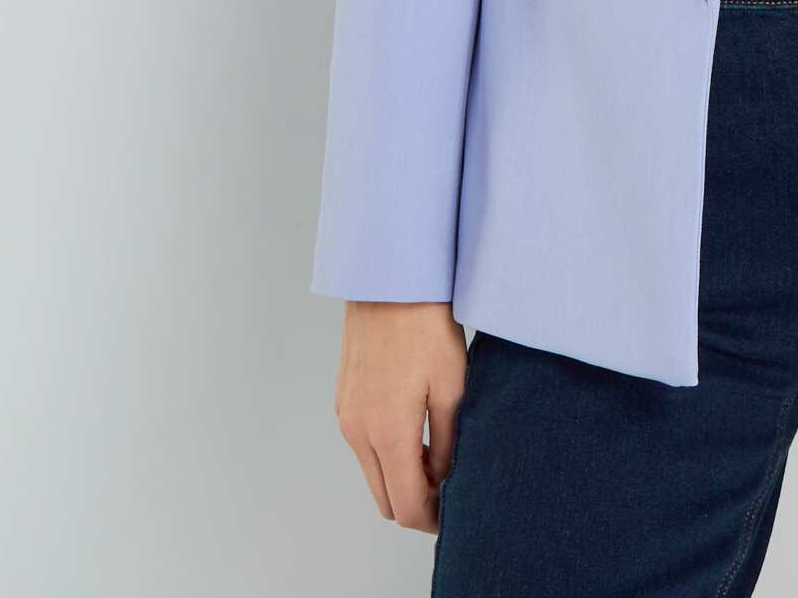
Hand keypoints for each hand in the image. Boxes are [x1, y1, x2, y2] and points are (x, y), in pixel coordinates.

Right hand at [333, 301, 467, 533]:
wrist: (389, 278)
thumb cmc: (426, 324)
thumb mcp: (452, 384)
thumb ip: (447, 440)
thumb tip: (442, 477)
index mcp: (388, 433)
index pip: (405, 505)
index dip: (430, 519)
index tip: (453, 514)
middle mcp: (358, 431)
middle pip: (384, 497)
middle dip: (416, 503)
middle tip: (449, 488)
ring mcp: (346, 415)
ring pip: (372, 471)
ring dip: (400, 476)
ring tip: (438, 455)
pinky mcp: (344, 398)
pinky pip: (363, 444)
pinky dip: (386, 452)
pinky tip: (415, 429)